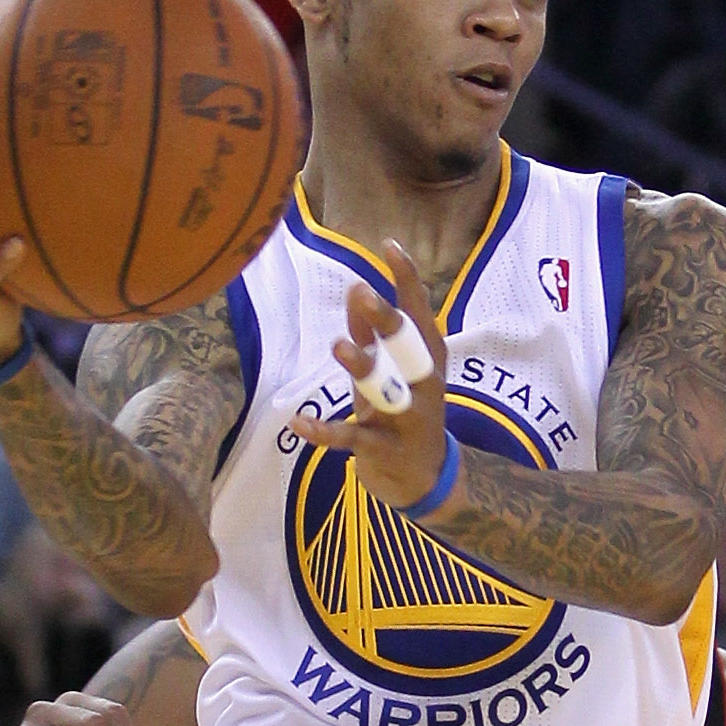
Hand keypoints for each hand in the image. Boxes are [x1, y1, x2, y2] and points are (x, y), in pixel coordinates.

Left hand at [295, 247, 453, 511]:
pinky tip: (298, 423)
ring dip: (362, 367)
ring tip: (339, 346)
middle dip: (387, 321)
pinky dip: (324, 432)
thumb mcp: (387, 370)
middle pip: (408, 347)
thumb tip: (357, 287)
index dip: (407, 279)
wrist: (424, 479)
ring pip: (385, 389)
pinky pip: (352, 438)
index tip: (389, 246)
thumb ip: (371, 333)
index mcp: (427, 358)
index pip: (419, 312)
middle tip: (364, 293)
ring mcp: (407, 418)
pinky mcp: (385, 450)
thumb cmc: (402, 412)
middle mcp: (424, 384)